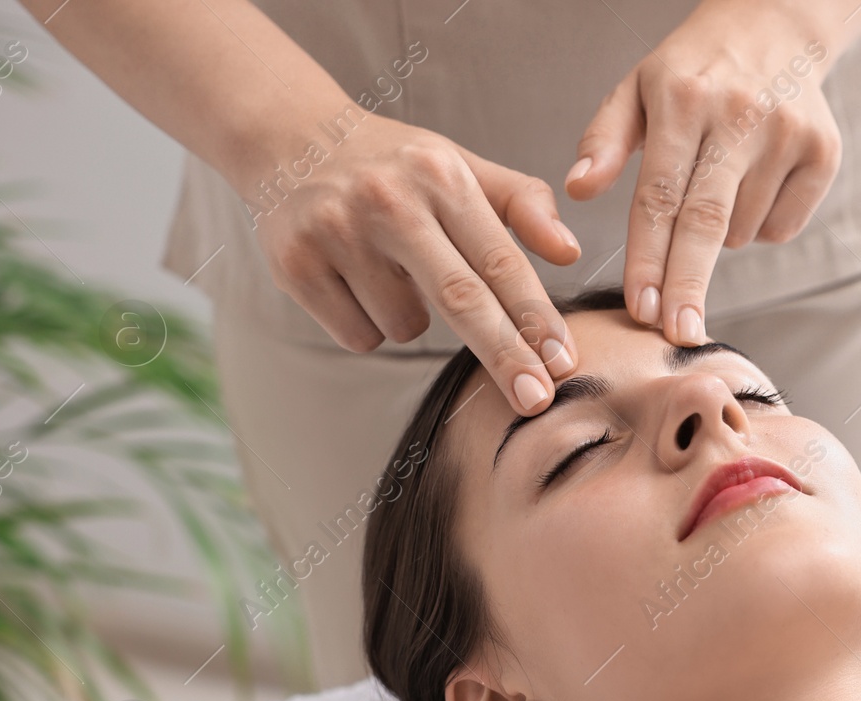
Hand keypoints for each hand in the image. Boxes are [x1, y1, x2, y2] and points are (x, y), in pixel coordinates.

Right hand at [247, 113, 581, 414]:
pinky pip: (360, 335)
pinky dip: (369, 323)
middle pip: (460, 298)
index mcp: (440, 176)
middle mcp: (389, 201)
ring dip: (413, 319)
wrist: (290, 140)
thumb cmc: (397, 166)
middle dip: (504, 355)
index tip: (563, 361)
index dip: (534, 316)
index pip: (499, 259)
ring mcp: (337, 233)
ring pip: (405, 326)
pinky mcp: (295, 266)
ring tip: (391, 269)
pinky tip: (355, 280)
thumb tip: (570, 252)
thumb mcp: (462, 167)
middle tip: (536, 400)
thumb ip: (523, 204)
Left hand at [565, 0, 845, 346]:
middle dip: (688, 285)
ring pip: (743, 230)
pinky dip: (760, 226)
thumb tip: (576, 190)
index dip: (649, 258)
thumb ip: (602, 140)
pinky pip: (782, 226)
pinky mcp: (823, 152)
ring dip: (720, 238)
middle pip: (707, 222)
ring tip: (717, 188)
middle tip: (680, 335)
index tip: (641, 309)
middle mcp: (740, 115)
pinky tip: (753, 186)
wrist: (776, 26)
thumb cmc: (693, 70)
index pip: (660, 195)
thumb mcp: (637, 88)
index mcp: (684, 99)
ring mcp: (788, 134)